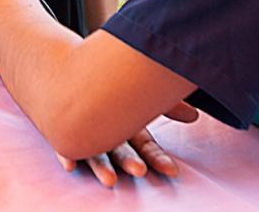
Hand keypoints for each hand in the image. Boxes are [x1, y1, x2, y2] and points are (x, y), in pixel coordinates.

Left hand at [56, 101, 198, 186]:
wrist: (69, 77)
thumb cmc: (110, 88)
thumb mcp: (140, 94)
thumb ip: (166, 104)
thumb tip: (193, 114)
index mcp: (128, 128)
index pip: (147, 147)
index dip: (158, 159)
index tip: (171, 170)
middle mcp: (108, 136)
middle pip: (122, 153)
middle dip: (130, 163)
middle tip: (139, 171)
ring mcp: (87, 136)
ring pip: (96, 156)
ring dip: (102, 169)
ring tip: (108, 180)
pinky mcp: (65, 134)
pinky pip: (65, 148)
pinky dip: (67, 157)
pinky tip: (68, 165)